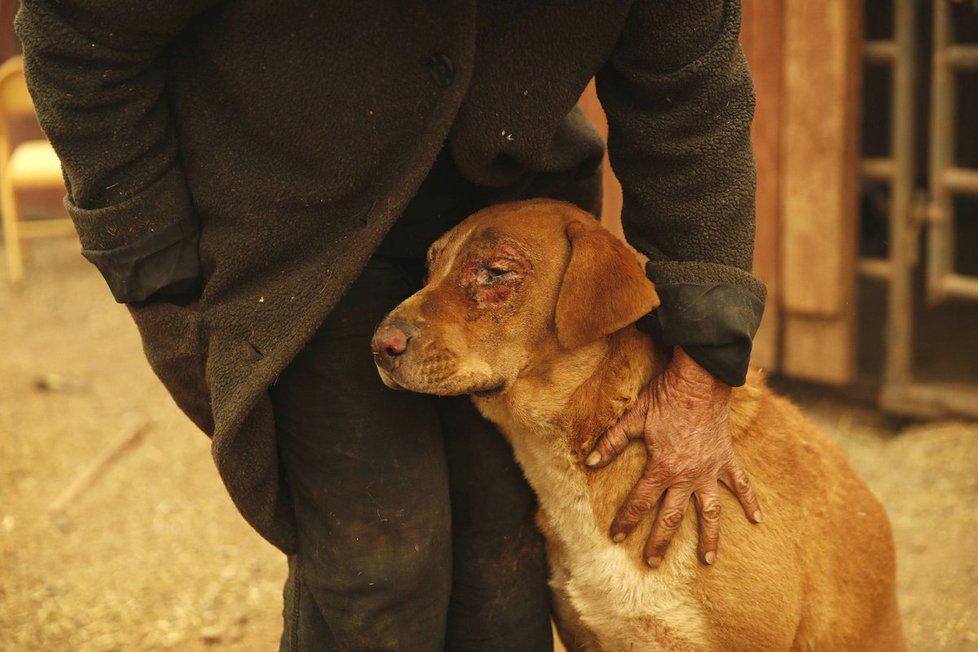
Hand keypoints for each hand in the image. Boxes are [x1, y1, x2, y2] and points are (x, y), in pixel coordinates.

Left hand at [585, 347, 760, 567]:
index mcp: (662, 467)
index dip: (626, 520)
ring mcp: (710, 470)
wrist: (700, 380)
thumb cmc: (665, 397)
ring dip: (709, 537)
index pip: (640, 501)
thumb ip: (612, 442)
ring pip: (710, 512)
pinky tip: (757, 519)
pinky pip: (741, 484)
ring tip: (707, 560)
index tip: (616, 537)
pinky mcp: (727, 459)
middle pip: (672, 516)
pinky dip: (750, 501)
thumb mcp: (634, 418)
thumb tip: (590, 461)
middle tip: (652, 563)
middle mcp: (687, 475)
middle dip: (660, 541)